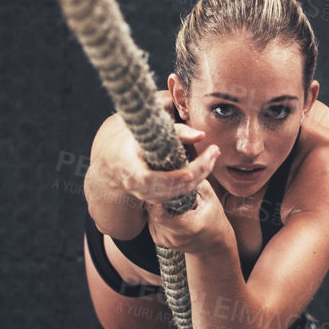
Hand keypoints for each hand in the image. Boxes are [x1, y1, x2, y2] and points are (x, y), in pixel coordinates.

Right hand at [107, 91, 219, 206]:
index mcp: (129, 167)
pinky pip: (176, 194)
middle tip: (214, 153)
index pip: (149, 179)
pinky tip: (203, 167)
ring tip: (212, 157)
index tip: (189, 173)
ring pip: (176, 193)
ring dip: (199, 177)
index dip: (170, 179)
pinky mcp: (154, 197)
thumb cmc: (131, 141)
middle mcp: (136, 185)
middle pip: (170, 187)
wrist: (113, 159)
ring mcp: (145, 194)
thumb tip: (201, 135)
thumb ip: (176, 132)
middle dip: (196, 173)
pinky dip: (192, 182)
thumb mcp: (148, 132)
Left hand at [145, 179, 226, 253]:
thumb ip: (196, 183)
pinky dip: (156, 214)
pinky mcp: (159, 241)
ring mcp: (165, 241)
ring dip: (155, 206)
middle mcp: (174, 237)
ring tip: (163, 197)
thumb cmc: (213, 218)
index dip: (157, 198)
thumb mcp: (210, 198)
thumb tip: (183, 165)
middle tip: (160, 186)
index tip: (160, 185)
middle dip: (156, 199)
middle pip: (153, 212)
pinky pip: (151, 222)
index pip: (160, 212)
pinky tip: (165, 208)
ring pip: (150, 217)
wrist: (213, 245)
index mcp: (187, 227)